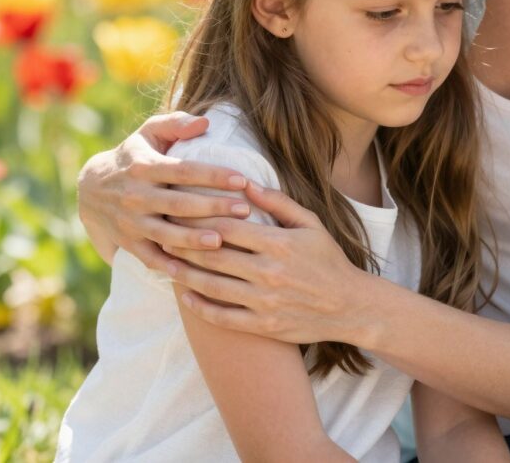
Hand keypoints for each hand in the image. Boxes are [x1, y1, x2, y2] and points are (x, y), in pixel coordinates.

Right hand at [76, 111, 254, 272]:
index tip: (242, 179)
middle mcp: (136, 196)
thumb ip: (176, 124)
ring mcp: (130, 222)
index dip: (213, 175)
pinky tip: (192, 272)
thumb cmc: (133, 156)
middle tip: (245, 210)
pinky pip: (149, 258)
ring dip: (193, 239)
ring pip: (165, 233)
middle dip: (213, 207)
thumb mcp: (148, 133)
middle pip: (179, 203)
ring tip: (222, 241)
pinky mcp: (128, 243)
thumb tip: (205, 123)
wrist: (90, 189)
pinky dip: (168, 266)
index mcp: (144, 167)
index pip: (183, 170)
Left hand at [164, 182, 374, 345]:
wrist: (349, 306)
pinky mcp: (262, 325)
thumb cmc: (328, 260)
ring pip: (211, 286)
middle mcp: (268, 272)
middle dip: (182, 244)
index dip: (198, 218)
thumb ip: (278, 202)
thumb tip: (245, 184)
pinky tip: (186, 295)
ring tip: (164, 262)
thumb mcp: (311, 224)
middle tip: (160, 232)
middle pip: (212, 255)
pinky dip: (199, 306)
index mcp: (279, 244)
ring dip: (183, 273)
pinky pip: (222, 316)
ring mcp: (264, 301)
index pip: (227, 227)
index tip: (178, 210)